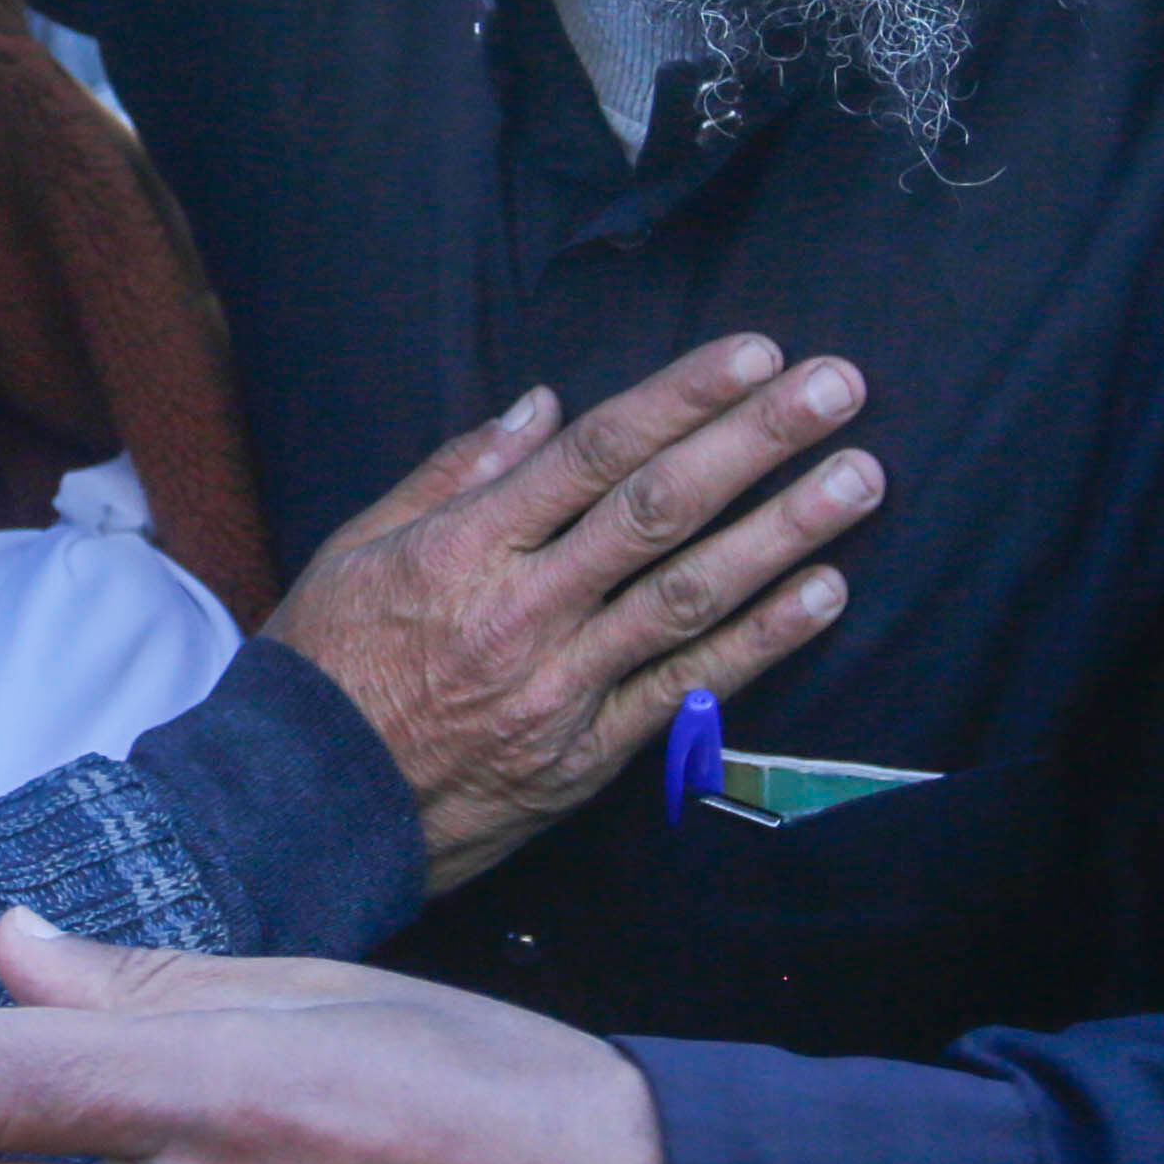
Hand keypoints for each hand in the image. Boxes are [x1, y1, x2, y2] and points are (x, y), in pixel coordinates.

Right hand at [261, 338, 879, 895]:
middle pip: (660, 509)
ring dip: (784, 532)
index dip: (682, 397)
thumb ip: (455, 474)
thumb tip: (543, 408)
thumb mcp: (358, 545)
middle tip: (840, 388)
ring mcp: (563, 686)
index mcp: (465, 546)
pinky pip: (687, 690)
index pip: (594, 452)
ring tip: (862, 478)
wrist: (301, 809)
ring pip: (690, 596)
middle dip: (758, 441)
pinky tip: (824, 594)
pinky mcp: (588, 755)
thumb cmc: (326, 667)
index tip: (756, 354)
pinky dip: (760, 642)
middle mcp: (524, 608)